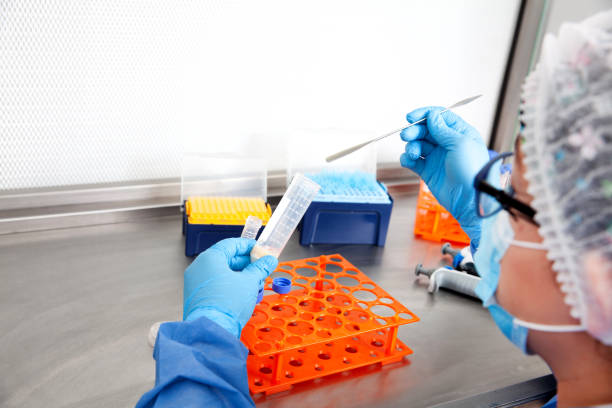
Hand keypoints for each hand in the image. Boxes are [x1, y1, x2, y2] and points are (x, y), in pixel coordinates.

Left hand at [183, 238, 277, 337]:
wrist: (212, 331)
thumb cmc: (228, 304)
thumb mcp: (250, 282)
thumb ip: (260, 268)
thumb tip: (269, 260)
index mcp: (209, 258)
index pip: (231, 244)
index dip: (248, 246)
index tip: (260, 250)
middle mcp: (199, 268)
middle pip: (226, 259)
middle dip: (246, 264)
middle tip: (261, 268)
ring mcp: (195, 283)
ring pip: (222, 273)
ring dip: (241, 276)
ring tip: (256, 284)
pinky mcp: (197, 297)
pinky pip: (216, 285)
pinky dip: (230, 286)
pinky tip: (244, 294)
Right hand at [400, 107, 488, 247]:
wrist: (469, 198)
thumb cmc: (472, 170)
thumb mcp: (460, 143)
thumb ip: (442, 129)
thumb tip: (432, 116)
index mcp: (459, 134)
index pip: (439, 117)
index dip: (425, 115)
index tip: (411, 117)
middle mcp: (447, 144)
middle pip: (426, 130)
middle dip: (414, 131)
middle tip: (406, 135)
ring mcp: (437, 157)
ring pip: (418, 145)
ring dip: (411, 146)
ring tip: (412, 153)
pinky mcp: (428, 171)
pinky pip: (413, 161)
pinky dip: (407, 159)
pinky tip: (408, 160)